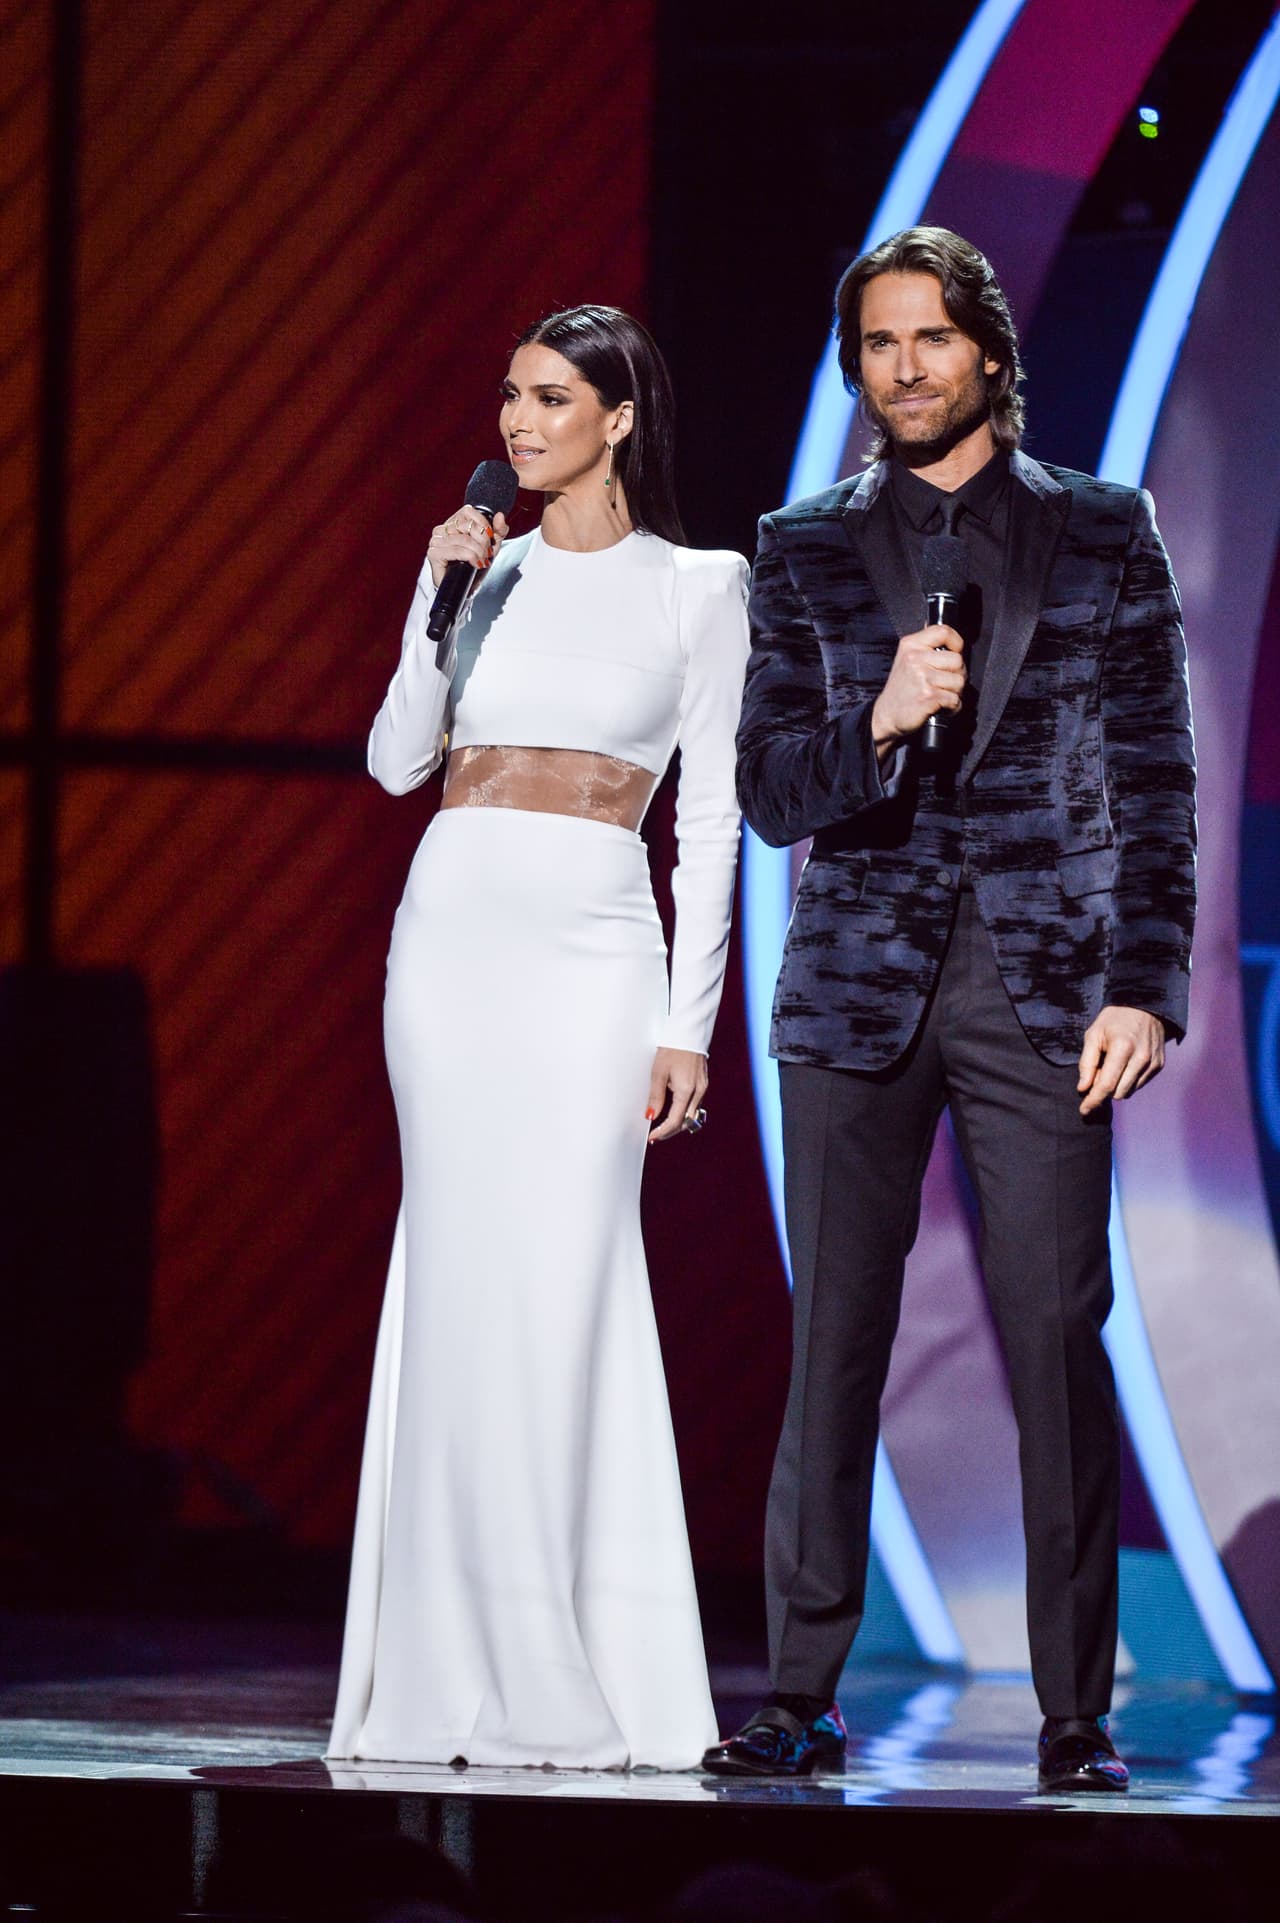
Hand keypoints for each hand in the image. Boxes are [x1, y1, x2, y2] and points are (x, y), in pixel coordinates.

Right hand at [427, 507, 508, 587]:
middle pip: (467, 526)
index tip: (490, 537)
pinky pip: (456, 550)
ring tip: (482, 561)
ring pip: (463, 540)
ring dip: (478, 552)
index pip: (468, 511)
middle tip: (487, 554)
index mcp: (454, 523)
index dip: (483, 523)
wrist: (466, 588)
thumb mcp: (491, 546)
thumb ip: (498, 530)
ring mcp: (436, 541)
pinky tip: (475, 564)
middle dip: (483, 541)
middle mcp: (442, 530)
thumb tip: (499, 516)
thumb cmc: (475, 565)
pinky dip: (469, 557)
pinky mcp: (434, 554)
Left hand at [645, 1047, 708, 1143]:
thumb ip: (655, 1096)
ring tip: (662, 1123)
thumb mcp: (658, 1073)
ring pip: (691, 1114)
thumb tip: (651, 1116)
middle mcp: (698, 1091)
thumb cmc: (672, 1049)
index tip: (653, 1137)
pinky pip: (695, 1104)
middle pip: (686, 1122)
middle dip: (671, 1130)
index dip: (663, 1132)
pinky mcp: (703, 1083)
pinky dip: (684, 1110)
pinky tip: (673, 1107)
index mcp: (686, 1090)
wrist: (688, 1032)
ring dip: (678, 1121)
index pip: (675, 1121)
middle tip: (656, 1134)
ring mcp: (703, 1087)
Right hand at [871, 623, 965, 752]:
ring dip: (955, 692)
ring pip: (959, 681)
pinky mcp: (928, 696)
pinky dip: (952, 707)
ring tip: (941, 694)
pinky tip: (940, 706)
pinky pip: (955, 699)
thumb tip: (948, 636)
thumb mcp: (906, 658)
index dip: (957, 643)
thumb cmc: (900, 688)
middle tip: (945, 682)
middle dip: (957, 674)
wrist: (886, 714)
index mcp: (910, 645)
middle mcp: (915, 658)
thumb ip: (926, 647)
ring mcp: (922, 677)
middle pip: (957, 660)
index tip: (955, 652)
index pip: (944, 632)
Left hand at [1077, 1006, 1165, 1114]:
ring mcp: (1153, 1063)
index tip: (1084, 1110)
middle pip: (1118, 1093)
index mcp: (1122, 1048)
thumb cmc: (1115, 1020)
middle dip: (1103, 1092)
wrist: (1146, 1006)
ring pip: (1129, 1091)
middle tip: (1095, 1078)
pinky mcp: (1159, 1065)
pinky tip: (1124, 1066)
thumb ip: (1087, 1062)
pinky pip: (1139, 1084)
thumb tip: (1083, 1088)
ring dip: (1116, 1087)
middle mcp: (1141, 1058)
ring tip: (1111, 1067)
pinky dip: (1127, 1081)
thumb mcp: (1094, 1034)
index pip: (1106, 1085)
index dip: (1093, 1100)